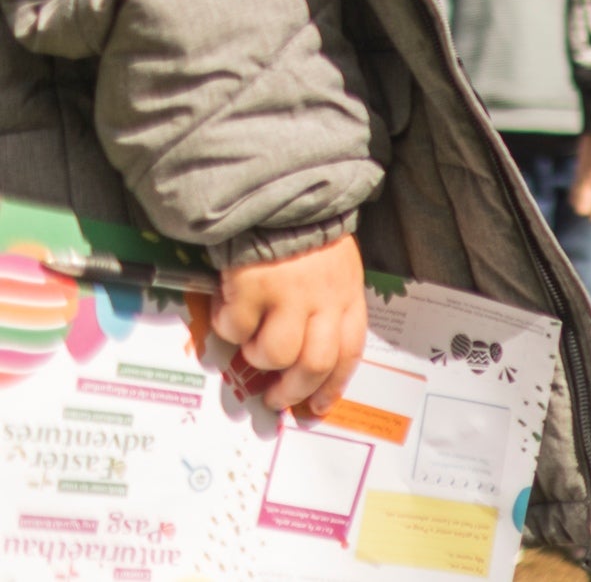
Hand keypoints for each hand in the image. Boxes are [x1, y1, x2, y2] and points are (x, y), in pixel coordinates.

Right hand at [214, 234, 366, 415]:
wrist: (280, 197)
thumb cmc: (308, 238)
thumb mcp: (335, 271)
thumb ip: (328, 308)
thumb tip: (308, 358)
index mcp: (347, 296)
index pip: (350, 352)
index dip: (333, 385)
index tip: (317, 407)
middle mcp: (324, 299)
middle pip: (315, 363)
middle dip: (294, 390)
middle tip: (275, 398)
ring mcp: (289, 294)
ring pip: (277, 353)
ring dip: (260, 357)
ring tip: (251, 342)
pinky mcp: (253, 287)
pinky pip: (237, 328)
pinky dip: (228, 328)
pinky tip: (227, 311)